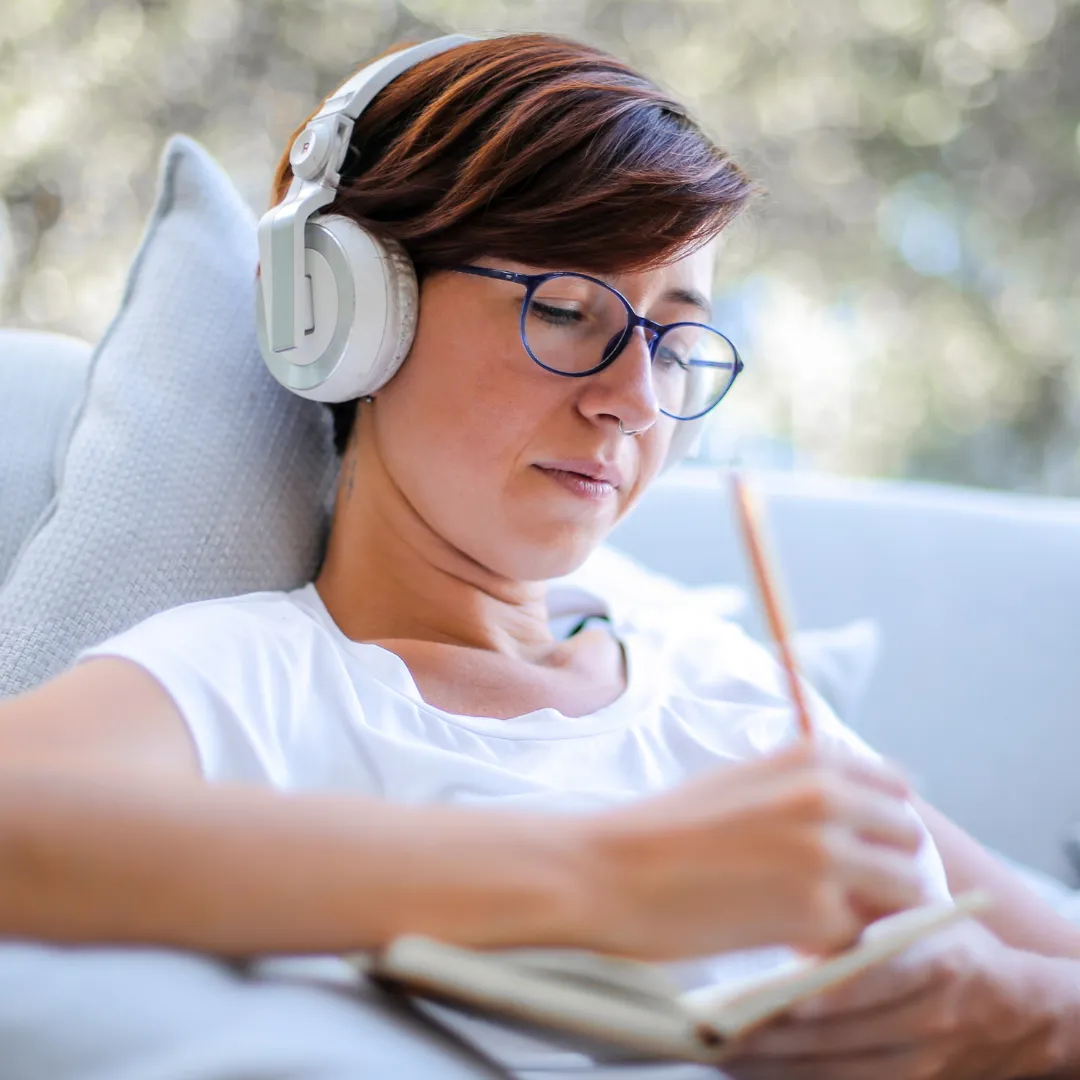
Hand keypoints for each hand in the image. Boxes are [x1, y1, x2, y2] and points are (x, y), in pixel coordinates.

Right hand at [576, 740, 929, 960]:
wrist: (611, 871)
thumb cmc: (664, 828)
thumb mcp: (741, 783)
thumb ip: (801, 789)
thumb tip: (853, 817)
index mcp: (809, 758)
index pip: (894, 787)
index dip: (879, 825)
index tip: (860, 849)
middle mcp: (829, 796)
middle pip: (908, 839)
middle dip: (887, 869)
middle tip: (846, 895)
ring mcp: (828, 854)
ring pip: (904, 891)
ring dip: (874, 911)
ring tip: (823, 922)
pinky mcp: (817, 912)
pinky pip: (861, 937)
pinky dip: (837, 946)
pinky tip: (791, 942)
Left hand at [726, 918, 1056, 1079]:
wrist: (1018, 1011)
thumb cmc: (953, 946)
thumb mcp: (921, 912)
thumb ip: (866, 912)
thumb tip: (789, 907)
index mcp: (933, 963)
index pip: (870, 981)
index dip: (821, 992)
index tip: (772, 995)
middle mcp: (927, 1019)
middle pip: (836, 1035)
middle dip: (767, 1033)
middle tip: (709, 1023)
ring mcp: (918, 1063)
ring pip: (831, 1071)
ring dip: (768, 1066)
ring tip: (714, 1051)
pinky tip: (748, 1073)